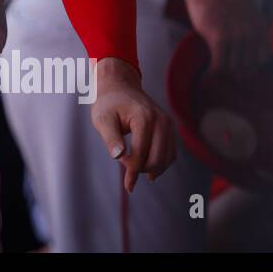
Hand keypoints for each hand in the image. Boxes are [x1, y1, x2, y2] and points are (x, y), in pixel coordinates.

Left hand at [89, 57, 176, 192]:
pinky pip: (171, 153)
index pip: (141, 153)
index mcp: (144, 118)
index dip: (132, 171)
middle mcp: (161, 121)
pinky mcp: (170, 128)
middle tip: (125, 165)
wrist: (119, 86)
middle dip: (142, 169)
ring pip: (167, 158)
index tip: (128, 185)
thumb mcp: (102, 119)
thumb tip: (118, 157)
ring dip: (152, 168)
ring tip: (135, 166)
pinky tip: (148, 166)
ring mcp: (168, 124)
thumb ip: (110, 137)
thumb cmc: (108, 103)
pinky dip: (161, 163)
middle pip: (157, 159)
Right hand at [182, 0, 268, 71]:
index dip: (253, 66)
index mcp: (260, 25)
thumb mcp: (246, 8)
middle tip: (228, 76)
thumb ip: (250, 25)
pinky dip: (213, 72)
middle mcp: (251, 33)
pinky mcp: (218, 38)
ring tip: (216, 75)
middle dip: (239, 73)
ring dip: (225, 73)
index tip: (242, 69)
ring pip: (233, 67)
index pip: (263, 57)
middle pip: (249, 65)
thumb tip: (248, 41)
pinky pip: (219, 64)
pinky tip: (207, 74)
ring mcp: (236, 36)